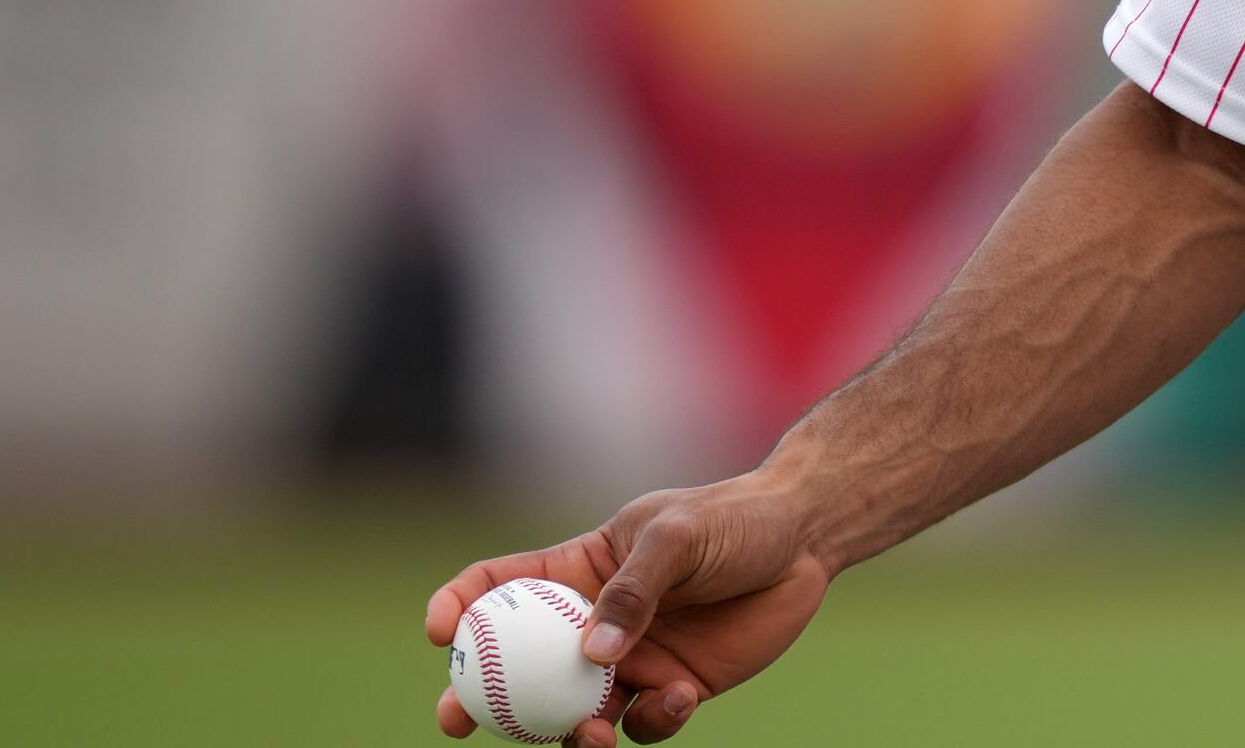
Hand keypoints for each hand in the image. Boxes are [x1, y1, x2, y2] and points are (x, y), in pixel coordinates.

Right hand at [424, 473, 836, 746]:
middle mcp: (594, 621)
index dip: (457, 606)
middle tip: (454, 722)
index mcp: (578, 569)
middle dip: (475, 699)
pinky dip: (651, 723)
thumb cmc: (734, 520)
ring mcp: (632, 659)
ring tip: (588, 738)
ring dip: (569, 735)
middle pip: (516, 668)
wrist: (805, 541)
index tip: (439, 633)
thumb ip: (635, 589)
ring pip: (575, 713)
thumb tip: (590, 654)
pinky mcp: (674, 688)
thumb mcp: (678, 537)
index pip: (499, 586)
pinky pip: (644, 724)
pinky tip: (679, 698)